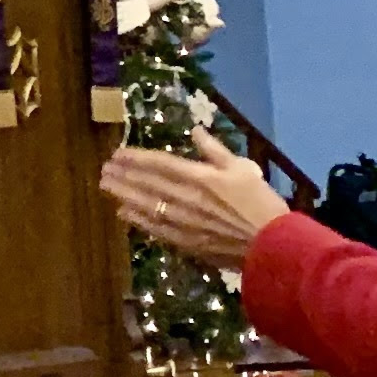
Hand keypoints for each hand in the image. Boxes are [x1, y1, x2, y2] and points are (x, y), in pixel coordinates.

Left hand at [101, 128, 291, 271]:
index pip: (160, 164)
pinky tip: (123, 213)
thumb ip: (215, 151)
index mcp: (201, 178)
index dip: (136, 158)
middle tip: (104, 168)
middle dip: (123, 175)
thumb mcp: (243, 169)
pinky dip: (137, 219)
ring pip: (146, 205)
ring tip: (106, 185)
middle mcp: (187, 199)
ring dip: (124, 194)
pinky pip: (155, 228)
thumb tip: (195, 131)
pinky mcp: (185, 242)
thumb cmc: (261, 203)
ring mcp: (184, 222)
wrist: (272, 245)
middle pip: (147, 184)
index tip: (118, 153)